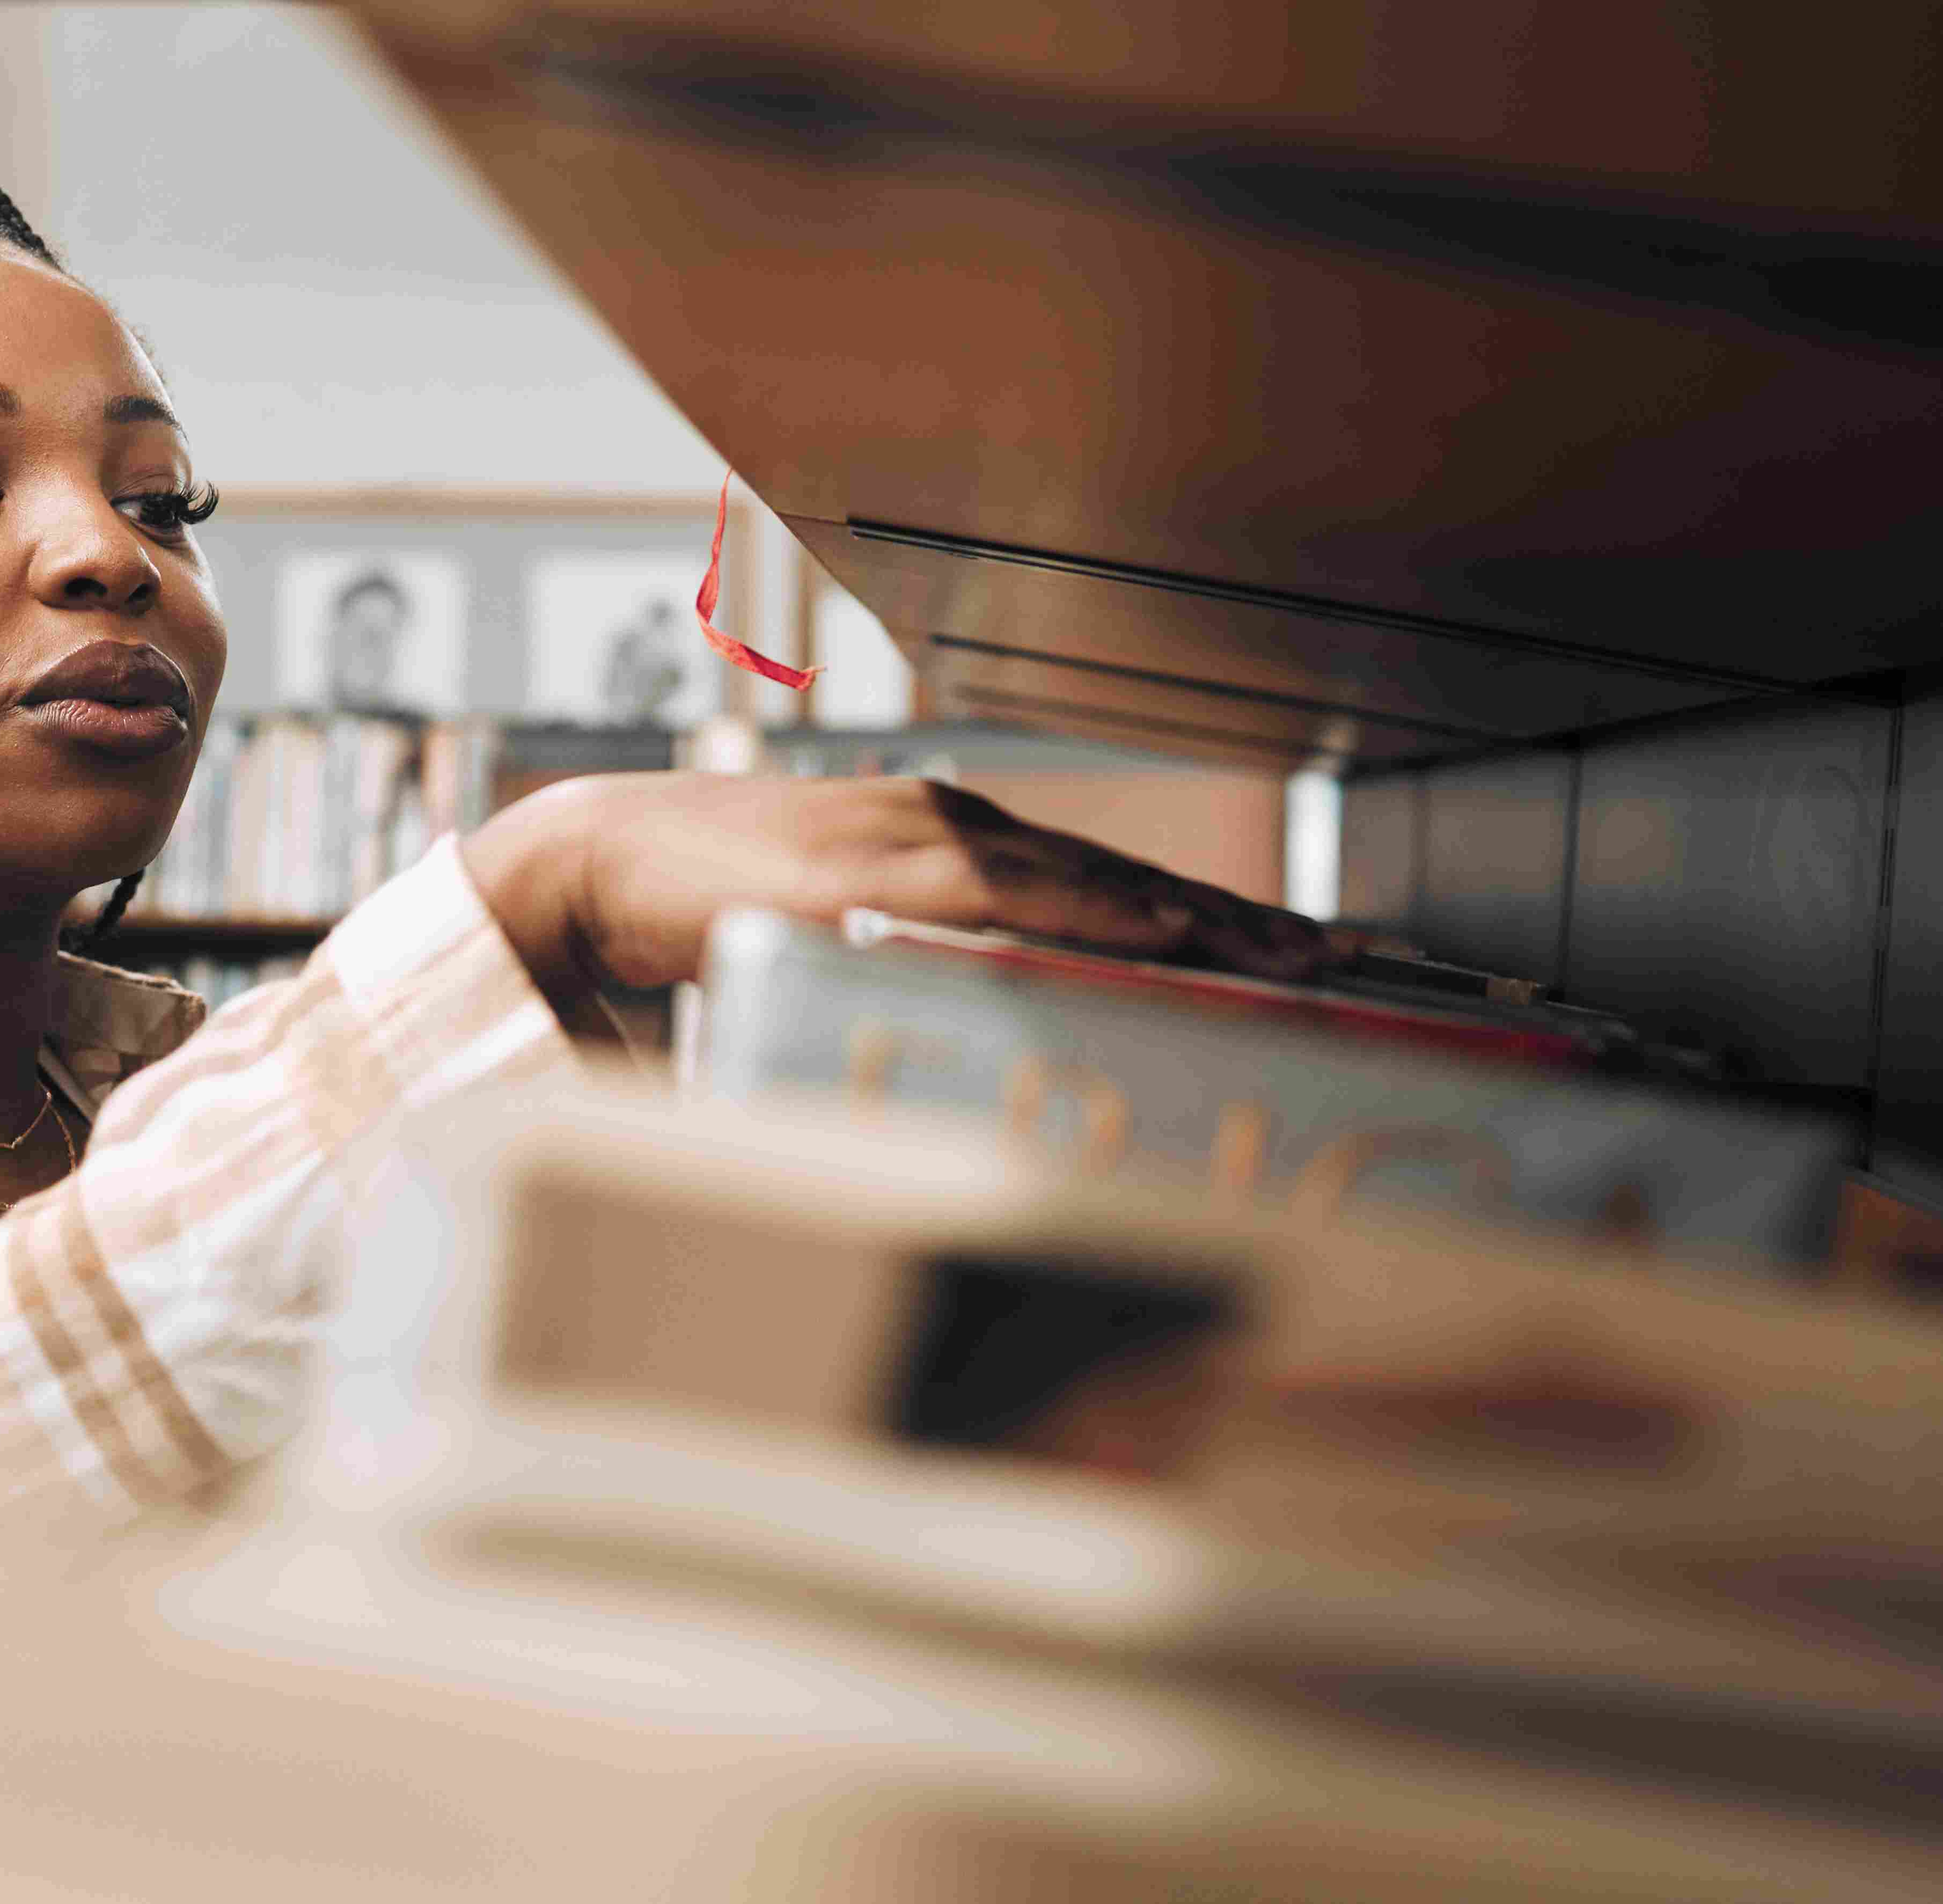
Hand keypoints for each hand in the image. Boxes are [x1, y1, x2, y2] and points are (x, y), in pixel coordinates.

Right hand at [459, 773, 1330, 1019]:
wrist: (599, 863)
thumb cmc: (720, 907)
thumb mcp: (851, 939)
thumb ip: (925, 968)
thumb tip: (998, 1039)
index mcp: (956, 846)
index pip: (1109, 889)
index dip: (1211, 920)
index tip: (1302, 954)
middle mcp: (952, 824)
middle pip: (1124, 879)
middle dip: (1239, 922)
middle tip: (1343, 960)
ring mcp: (913, 837)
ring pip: (1085, 881)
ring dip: (1192, 918)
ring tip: (1285, 956)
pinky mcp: (870, 863)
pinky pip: (1002, 892)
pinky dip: (1088, 909)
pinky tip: (1154, 927)